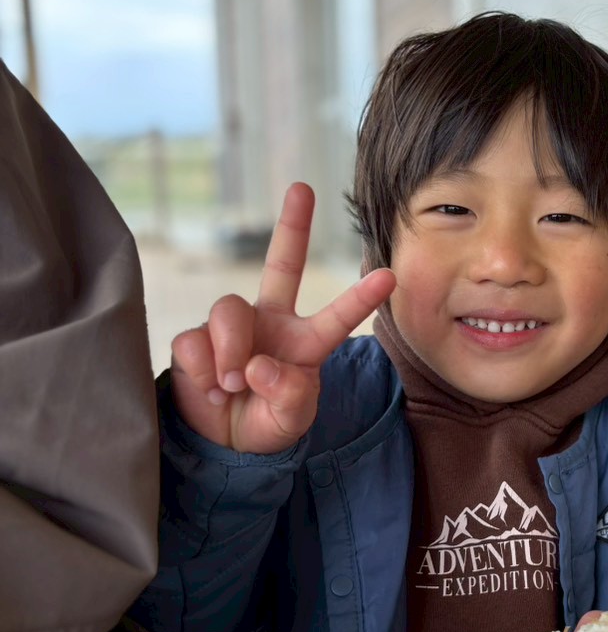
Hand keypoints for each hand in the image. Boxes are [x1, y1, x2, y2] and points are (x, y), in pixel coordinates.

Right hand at [170, 182, 394, 452]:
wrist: (222, 443)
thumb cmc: (267, 422)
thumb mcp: (291, 420)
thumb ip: (287, 395)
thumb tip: (257, 366)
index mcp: (305, 342)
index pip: (337, 316)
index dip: (361, 298)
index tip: (390, 276)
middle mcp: (271, 322)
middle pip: (281, 266)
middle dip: (293, 226)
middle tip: (302, 188)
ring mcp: (232, 328)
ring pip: (229, 311)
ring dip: (231, 351)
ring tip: (233, 385)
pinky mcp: (194, 340)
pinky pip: (194, 341)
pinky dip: (204, 370)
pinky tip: (211, 391)